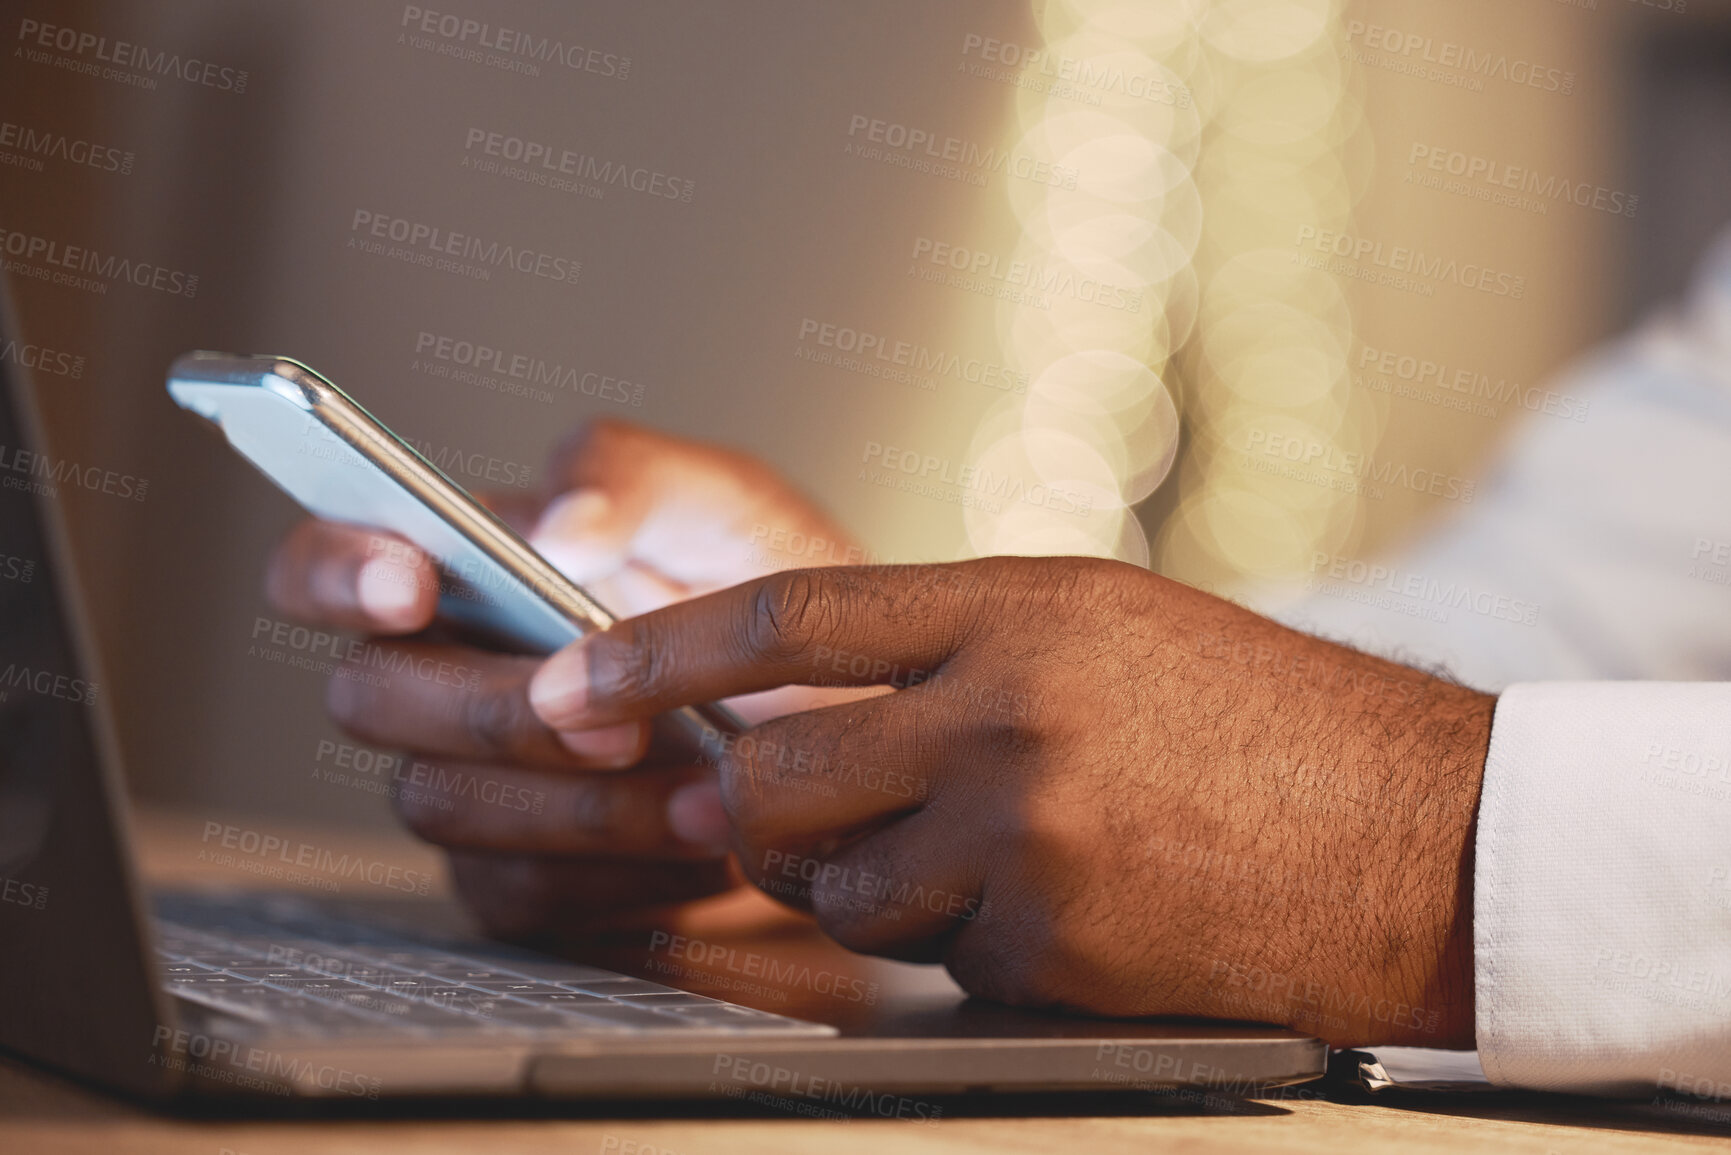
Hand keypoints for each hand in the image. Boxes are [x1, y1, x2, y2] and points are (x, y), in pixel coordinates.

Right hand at [264, 418, 863, 935]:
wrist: (856, 738)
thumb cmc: (778, 611)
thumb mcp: (732, 512)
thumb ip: (639, 480)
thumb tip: (557, 524)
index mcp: (470, 572)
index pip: (328, 561)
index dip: (336, 570)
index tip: (410, 582)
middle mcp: (449, 677)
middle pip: (371, 696)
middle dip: (489, 709)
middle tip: (610, 718)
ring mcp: (476, 783)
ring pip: (437, 802)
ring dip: (573, 799)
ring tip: (704, 789)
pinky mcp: (522, 878)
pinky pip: (516, 889)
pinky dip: (614, 868)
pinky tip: (703, 843)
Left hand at [525, 557, 1493, 1045]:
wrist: (1412, 832)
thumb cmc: (1254, 720)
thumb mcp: (1096, 630)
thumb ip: (939, 657)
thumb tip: (772, 714)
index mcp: (1015, 603)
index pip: (782, 613)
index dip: (653, 649)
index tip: (568, 681)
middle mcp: (1008, 709)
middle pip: (774, 769)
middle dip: (747, 805)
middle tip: (755, 813)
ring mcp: (1027, 834)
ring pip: (839, 882)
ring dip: (867, 883)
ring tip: (969, 853)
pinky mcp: (1051, 945)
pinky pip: (932, 955)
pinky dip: (961, 939)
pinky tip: (1057, 904)